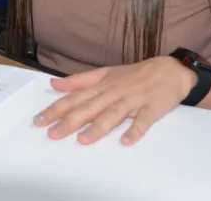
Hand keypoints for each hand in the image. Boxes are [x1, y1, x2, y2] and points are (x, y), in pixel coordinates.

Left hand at [33, 56, 195, 145]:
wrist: (171, 70)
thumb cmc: (135, 74)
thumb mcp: (105, 73)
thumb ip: (79, 80)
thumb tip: (54, 84)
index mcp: (102, 85)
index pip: (75, 98)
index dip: (56, 109)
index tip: (39, 120)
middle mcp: (114, 92)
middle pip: (90, 107)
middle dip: (70, 120)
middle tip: (53, 134)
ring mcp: (133, 100)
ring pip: (113, 114)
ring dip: (99, 126)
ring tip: (84, 139)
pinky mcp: (152, 108)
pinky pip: (143, 120)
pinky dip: (135, 130)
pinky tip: (126, 140)